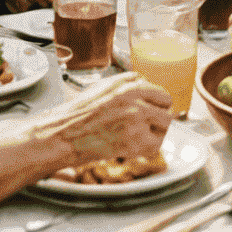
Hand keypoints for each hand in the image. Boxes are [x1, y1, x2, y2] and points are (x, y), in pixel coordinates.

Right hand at [26, 71, 172, 161]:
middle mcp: (135, 97)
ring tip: (139, 136)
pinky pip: (156, 144)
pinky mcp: (134, 140)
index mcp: (128, 83)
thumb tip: (145, 87)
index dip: (157, 103)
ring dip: (156, 131)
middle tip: (149, 125)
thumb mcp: (104, 87)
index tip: (154, 110)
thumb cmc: (78, 113)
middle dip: (159, 115)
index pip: (159, 90)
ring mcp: (137, 118)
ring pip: (165, 123)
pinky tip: (134, 147)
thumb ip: (128, 85)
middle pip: (167, 104)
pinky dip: (148, 148)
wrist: (64, 134)